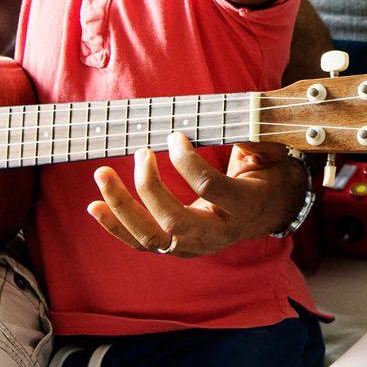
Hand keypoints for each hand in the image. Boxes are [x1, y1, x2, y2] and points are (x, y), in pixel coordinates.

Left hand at [88, 133, 305, 256]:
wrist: (270, 211)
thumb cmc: (268, 175)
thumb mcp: (272, 154)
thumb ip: (257, 138)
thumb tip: (240, 119)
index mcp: (242, 207)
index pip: (209, 187)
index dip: (187, 160)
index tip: (175, 134)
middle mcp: (217, 234)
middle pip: (173, 222)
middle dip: (148, 187)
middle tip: (140, 152)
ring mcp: (194, 245)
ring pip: (151, 238)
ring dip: (121, 207)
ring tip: (101, 175)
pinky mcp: (177, 248)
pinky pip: (141, 244)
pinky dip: (115, 227)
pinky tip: (94, 207)